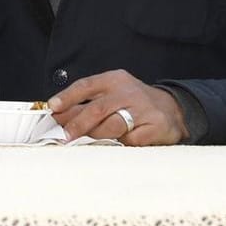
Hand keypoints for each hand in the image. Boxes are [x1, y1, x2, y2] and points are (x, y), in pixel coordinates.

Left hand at [48, 70, 186, 145]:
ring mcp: (143, 109)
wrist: (172, 109)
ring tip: (87, 142)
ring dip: (97, 135)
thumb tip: (58, 116)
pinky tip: (120, 143)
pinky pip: (131, 141)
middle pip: (98, 108)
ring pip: (112, 126)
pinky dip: (122, 145)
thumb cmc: (133, 103)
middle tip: (63, 136)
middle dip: (77, 123)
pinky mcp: (155, 126)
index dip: (68, 97)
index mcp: (115, 80)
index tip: (53, 108)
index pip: (87, 85)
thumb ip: (87, 103)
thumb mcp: (112, 94)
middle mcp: (129, 91)